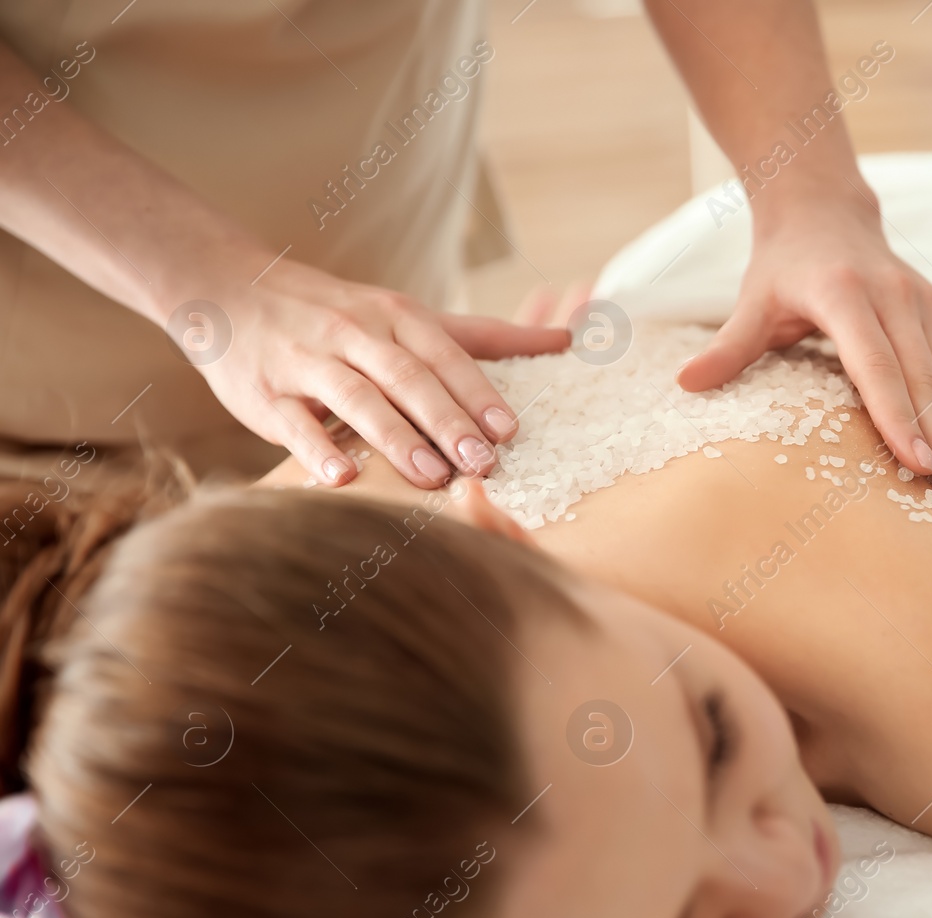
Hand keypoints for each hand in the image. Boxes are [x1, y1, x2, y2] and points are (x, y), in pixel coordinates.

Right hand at [193, 259, 568, 487]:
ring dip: (395, 438)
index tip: (510, 430)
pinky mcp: (264, 392)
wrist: (228, 288)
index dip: (477, 391)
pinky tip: (342, 479)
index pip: (444, 354)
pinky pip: (293, 422)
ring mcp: (307, 361)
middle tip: (483, 462)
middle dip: (447, 420)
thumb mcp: (407, 314)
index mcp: (394, 315)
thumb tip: (565, 337)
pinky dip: (317, 450)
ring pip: (356, 398)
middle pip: (407, 377)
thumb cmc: (337, 313)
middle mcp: (353, 333)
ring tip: (431, 477)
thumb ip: (483, 336)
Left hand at [674, 198, 931, 507]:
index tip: (920, 465)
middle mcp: (899, 298)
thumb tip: (685, 383)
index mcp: (846, 296)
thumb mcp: (752, 302)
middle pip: (928, 383)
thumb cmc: (782, 270)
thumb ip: (728, 347)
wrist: (827, 212)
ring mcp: (931, 305)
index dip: (899, 418)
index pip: (877, 366)